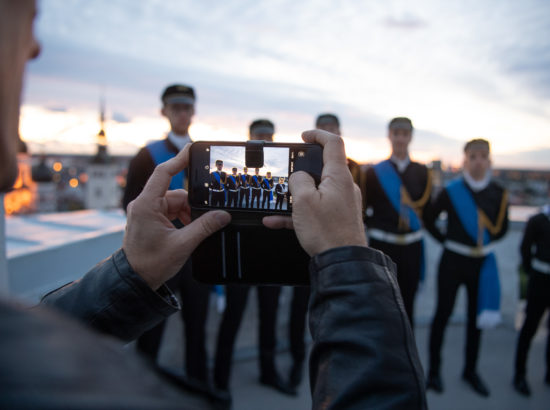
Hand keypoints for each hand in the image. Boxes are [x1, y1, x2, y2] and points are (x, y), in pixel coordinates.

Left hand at [123, 144, 230, 289]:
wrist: (135, 281)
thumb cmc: (151, 263)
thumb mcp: (182, 244)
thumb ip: (204, 227)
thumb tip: (222, 215)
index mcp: (147, 205)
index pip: (164, 173)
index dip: (179, 160)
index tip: (191, 149)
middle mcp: (143, 204)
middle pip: (174, 193)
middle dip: (190, 206)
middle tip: (203, 221)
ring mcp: (145, 212)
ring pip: (174, 203)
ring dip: (186, 214)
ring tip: (191, 232)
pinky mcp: (148, 219)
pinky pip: (169, 211)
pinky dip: (180, 218)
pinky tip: (187, 231)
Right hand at [263, 130, 366, 255]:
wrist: (343, 261)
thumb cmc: (326, 232)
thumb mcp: (303, 201)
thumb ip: (298, 181)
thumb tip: (299, 177)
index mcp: (338, 177)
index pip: (333, 143)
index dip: (318, 134)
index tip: (303, 136)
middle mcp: (344, 187)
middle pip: (322, 168)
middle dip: (300, 172)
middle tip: (285, 176)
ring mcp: (342, 203)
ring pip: (315, 191)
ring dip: (295, 197)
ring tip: (275, 205)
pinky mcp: (337, 218)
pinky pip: (315, 209)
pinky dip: (298, 213)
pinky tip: (275, 221)